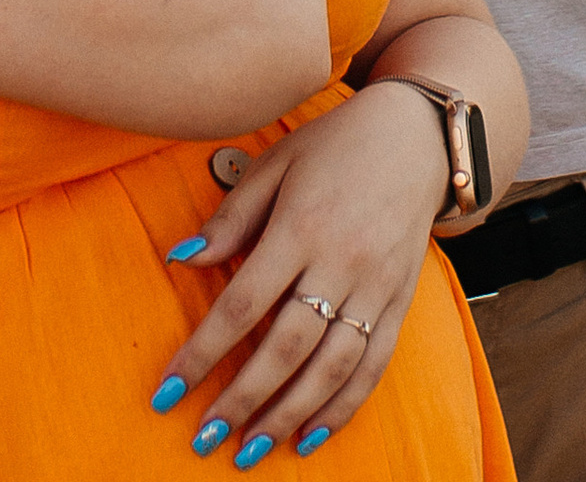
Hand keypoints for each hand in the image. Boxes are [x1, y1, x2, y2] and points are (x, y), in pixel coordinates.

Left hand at [147, 81, 448, 458]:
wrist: (417, 135)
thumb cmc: (336, 144)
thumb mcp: (277, 162)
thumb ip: (232, 216)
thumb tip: (182, 258)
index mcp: (302, 225)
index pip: (243, 304)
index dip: (202, 353)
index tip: (168, 391)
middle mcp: (341, 263)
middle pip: (285, 347)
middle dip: (241, 399)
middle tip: (203, 438)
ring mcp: (376, 287)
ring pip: (331, 368)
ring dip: (287, 416)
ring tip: (249, 451)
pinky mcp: (401, 302)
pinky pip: (373, 367)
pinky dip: (343, 408)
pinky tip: (310, 435)